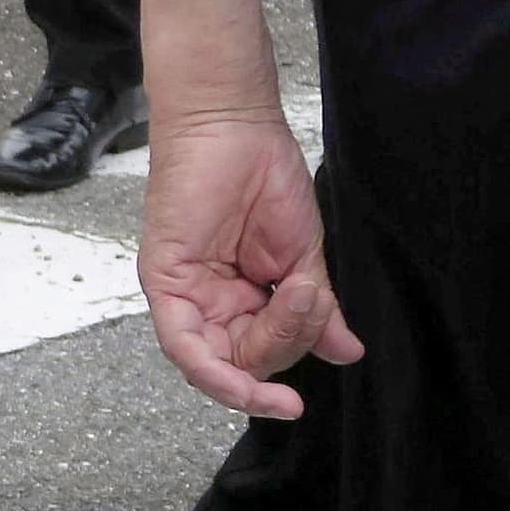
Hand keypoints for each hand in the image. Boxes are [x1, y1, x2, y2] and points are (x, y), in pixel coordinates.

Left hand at [140, 99, 360, 416]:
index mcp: (238, 300)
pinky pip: (183, 345)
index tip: (319, 378)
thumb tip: (346, 352)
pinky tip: (245, 382)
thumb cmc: (264, 178)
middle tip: (310, 297)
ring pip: (219, 361)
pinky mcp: (163, 283)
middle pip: (244, 363)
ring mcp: (183, 296)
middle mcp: (207, 305)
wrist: (237, 127)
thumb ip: (317, 310)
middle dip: (286, 344)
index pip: (260, 356)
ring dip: (267, 343)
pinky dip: (213, 372)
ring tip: (298, 292)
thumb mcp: (304, 257)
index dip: (288, 363)